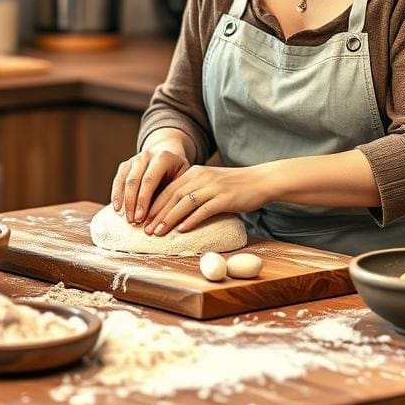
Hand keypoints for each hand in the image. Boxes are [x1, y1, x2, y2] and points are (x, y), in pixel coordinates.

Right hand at [111, 146, 189, 223]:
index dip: (143, 200)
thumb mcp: (183, 179)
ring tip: (126, 218)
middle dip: (131, 203)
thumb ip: (176, 193)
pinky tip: (117, 208)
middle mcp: (147, 156)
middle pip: (134, 181)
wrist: (169, 153)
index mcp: (163, 158)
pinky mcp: (126, 164)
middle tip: (132, 221)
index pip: (149, 180)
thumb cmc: (178, 172)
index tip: (140, 218)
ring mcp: (135, 159)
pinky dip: (116, 195)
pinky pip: (118, 180)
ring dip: (123, 201)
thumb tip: (169, 219)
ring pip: (124, 181)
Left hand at [143, 164, 271, 235]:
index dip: (154, 204)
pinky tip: (182, 230)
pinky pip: (204, 209)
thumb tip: (175, 208)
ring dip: (169, 219)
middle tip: (146, 230)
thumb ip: (194, 190)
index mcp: (195, 172)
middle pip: (172, 196)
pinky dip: (191, 220)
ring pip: (184, 203)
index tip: (143, 219)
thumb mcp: (210, 182)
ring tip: (158, 232)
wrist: (261, 180)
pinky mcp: (225, 198)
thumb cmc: (235, 185)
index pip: (168, 189)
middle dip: (156, 214)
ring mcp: (213, 187)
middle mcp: (201, 177)